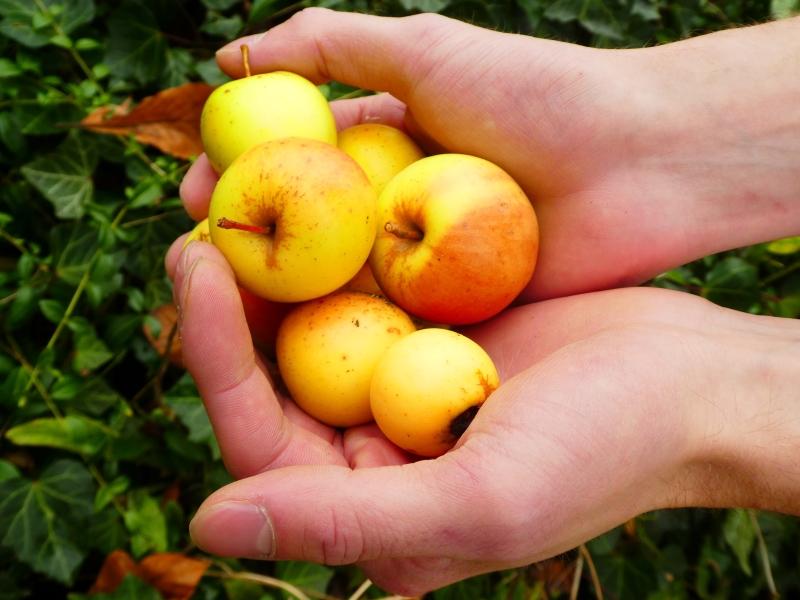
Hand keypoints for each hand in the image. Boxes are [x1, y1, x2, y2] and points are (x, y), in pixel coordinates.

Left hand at [171, 241, 799, 594]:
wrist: (691, 383)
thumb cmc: (603, 451)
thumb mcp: (478, 500)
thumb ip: (346, 520)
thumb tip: (204, 527)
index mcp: (373, 509)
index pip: (262, 439)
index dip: (217, 357)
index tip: (195, 266)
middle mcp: (376, 453)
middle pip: (274, 380)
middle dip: (232, 305)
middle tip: (200, 223)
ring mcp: (402, 390)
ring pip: (311, 331)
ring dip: (274, 271)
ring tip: (237, 201)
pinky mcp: (431, 338)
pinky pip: (364, 295)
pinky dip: (337, 253)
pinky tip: (315, 201)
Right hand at [180, 10, 799, 299]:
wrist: (639, 162)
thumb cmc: (538, 96)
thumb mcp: (429, 51)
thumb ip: (333, 46)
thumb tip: (228, 56)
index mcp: (385, 149)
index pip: (291, 168)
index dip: (238, 181)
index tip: (194, 197)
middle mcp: (395, 209)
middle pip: (305, 235)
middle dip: (249, 249)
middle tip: (200, 267)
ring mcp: (424, 265)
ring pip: (341, 288)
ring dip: (286, 304)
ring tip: (231, 320)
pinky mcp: (456, 312)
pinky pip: (393, 327)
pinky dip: (350, 337)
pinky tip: (301, 355)